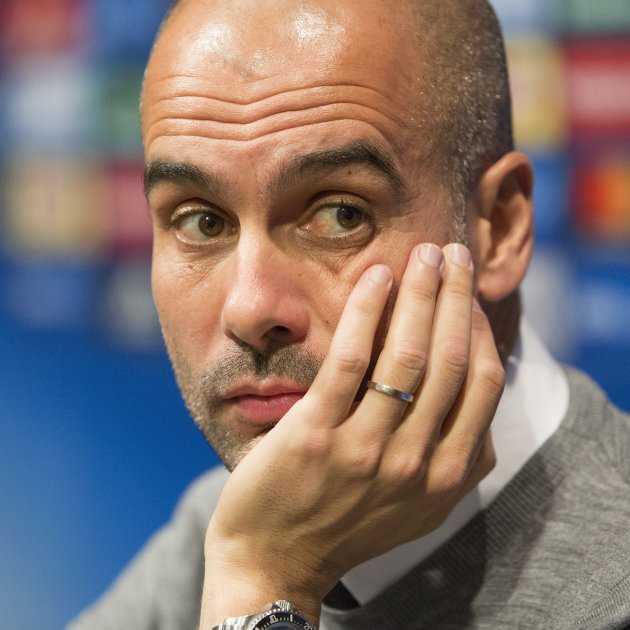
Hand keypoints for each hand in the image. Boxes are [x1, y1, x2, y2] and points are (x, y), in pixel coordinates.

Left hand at [201, 242, 503, 626]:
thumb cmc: (345, 521)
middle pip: (451, 361)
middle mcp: (414, 465)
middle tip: (451, 252)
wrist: (276, 561)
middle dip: (455, 296)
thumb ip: (451, 455)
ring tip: (420, 254)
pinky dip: (367, 312)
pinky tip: (374, 278)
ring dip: (419, 294)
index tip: (468, 293)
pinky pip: (350, 361)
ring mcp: (364, 452)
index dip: (479, 329)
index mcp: (446, 478)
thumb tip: (476, 387)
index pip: (481, 386)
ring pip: (408, 355)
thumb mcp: (415, 503)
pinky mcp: (315, 436)